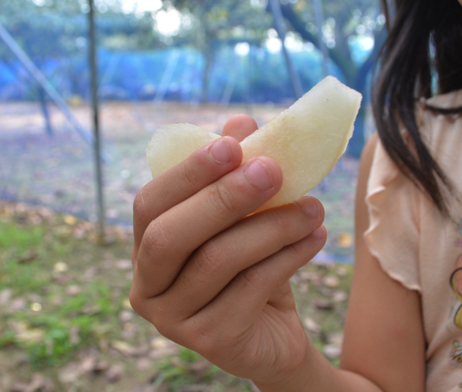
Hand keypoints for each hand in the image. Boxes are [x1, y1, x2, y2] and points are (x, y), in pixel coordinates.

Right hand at [130, 115, 326, 384]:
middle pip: (172, 236)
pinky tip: (316, 237)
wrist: (273, 334)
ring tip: (313, 207)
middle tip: (274, 171)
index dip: (187, 173)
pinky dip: (287, 256)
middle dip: (224, 198)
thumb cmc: (250, 267)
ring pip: (217, 261)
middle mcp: (147, 287)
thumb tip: (242, 121)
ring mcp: (173, 320)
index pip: (149, 205)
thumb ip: (236, 173)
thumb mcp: (244, 218)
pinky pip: (250, 288)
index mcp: (145, 248)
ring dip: (271, 227)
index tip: (233, 145)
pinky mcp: (209, 342)